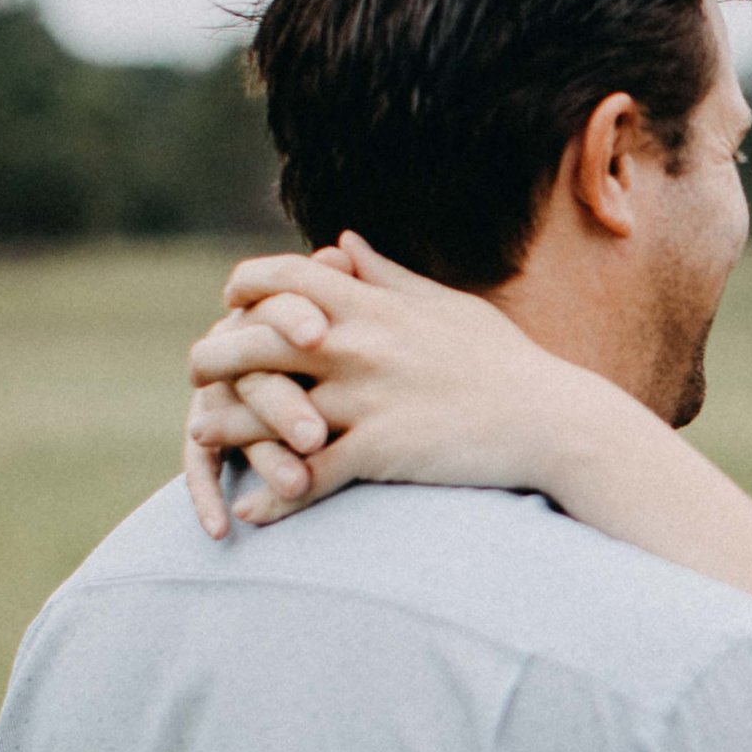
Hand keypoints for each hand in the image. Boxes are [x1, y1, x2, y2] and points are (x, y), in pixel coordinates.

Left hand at [181, 236, 597, 538]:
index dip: (246, 286)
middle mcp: (359, 345)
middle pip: (255, 340)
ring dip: (226, 427)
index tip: (230, 303)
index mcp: (374, 306)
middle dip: (215, 355)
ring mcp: (366, 399)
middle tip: (198, 374)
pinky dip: (274, 498)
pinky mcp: (380, 449)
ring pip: (267, 412)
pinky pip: (307, 477)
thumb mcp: (446, 305)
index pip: (285, 276)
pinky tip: (252, 511)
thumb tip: (344, 240)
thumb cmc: (504, 362)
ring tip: (203, 437)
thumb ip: (387, 274)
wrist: (552, 420)